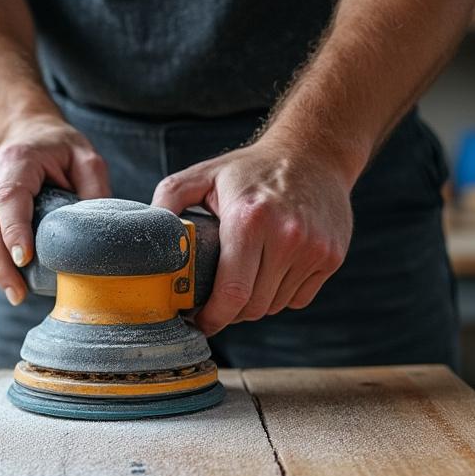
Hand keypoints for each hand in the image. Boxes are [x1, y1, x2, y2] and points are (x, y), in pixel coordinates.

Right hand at [0, 116, 109, 305]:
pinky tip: (9, 279)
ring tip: (15, 293)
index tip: (24, 259)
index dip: (13, 229)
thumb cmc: (59, 147)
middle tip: (17, 293)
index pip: (9, 197)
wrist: (28, 131)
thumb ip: (95, 190)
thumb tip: (97, 233)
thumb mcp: (87, 158)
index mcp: (18, 160)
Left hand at [151, 137, 352, 335]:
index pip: (231, 292)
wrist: (314, 153)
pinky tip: (271, 270)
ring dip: (255, 302)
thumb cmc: (252, 169)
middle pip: (253, 307)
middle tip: (216, 300)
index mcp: (249, 219)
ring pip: (275, 306)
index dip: (212, 317)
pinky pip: (298, 299)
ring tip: (244, 279)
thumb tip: (143, 236)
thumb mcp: (203, 175)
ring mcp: (314, 249)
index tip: (198, 321)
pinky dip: (280, 294)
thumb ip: (167, 202)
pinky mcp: (331, 257)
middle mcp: (287, 236)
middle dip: (230, 311)